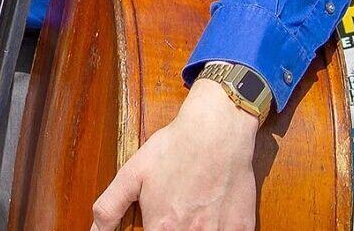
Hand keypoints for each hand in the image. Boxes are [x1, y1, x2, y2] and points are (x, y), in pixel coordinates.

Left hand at [90, 79, 260, 230]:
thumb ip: (110, 207)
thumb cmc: (174, 149)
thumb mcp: (132, 174)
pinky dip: (219, 229)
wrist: (216, 132)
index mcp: (162, 227)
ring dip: (194, 230)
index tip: (155, 224)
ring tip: (191, 212)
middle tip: (172, 215)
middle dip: (172, 230)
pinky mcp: (243, 229)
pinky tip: (212, 217)